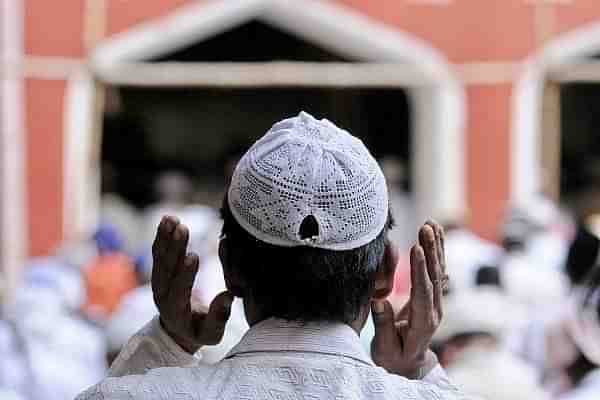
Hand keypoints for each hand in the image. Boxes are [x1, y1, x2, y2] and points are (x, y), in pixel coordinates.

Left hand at [152, 216, 233, 353]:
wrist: (178, 330)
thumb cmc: (199, 332)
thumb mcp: (212, 334)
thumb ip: (219, 317)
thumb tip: (228, 295)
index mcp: (176, 311)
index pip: (179, 291)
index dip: (185, 274)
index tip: (193, 256)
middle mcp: (162, 295)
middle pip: (167, 270)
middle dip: (174, 248)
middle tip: (181, 229)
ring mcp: (158, 283)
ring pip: (160, 258)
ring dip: (166, 238)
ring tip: (173, 219)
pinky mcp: (159, 273)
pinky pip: (158, 252)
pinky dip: (162, 236)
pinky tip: (167, 219)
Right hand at [370, 221, 446, 378]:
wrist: (407, 363)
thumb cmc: (393, 357)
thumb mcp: (385, 348)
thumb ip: (384, 325)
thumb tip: (379, 302)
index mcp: (423, 323)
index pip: (423, 292)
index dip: (420, 270)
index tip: (415, 248)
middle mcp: (434, 310)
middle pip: (434, 276)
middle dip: (430, 250)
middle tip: (426, 227)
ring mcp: (436, 302)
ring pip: (438, 269)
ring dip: (435, 245)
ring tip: (431, 223)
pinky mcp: (432, 295)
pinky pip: (436, 269)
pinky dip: (436, 250)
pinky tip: (435, 232)